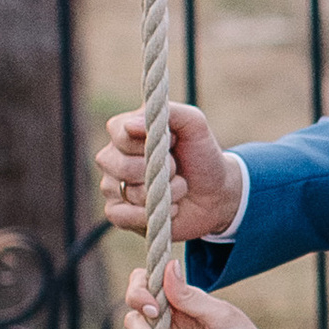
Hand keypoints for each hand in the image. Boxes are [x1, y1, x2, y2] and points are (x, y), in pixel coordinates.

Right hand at [98, 101, 241, 242]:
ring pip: (131, 192)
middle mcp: (112, 157)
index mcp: (123, 131)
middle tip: (177, 168)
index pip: (121, 134)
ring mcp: (112, 186)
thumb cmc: (201, 155)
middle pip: (124, 166)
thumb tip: (130, 125)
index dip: (152, 143)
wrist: (216, 194)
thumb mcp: (195, 125)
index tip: (174, 141)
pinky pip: (121, 216)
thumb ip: (171, 113)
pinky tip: (169, 208)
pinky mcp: (118, 213)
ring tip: (178, 187)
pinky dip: (150, 215)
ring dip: (166, 193)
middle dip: (162, 170)